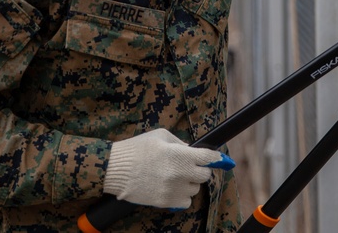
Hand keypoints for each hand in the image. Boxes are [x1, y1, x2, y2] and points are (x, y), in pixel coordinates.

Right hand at [104, 129, 234, 209]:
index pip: (209, 157)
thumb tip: (193, 151)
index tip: (222, 159)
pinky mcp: (166, 202)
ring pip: (195, 189)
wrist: (115, 169)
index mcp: (180, 155)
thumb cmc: (137, 149)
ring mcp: (173, 190)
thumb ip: (181, 143)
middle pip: (205, 176)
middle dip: (200, 170)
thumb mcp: (161, 136)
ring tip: (174, 176)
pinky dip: (182, 196)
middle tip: (190, 166)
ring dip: (190, 183)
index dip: (217, 158)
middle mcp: (180, 174)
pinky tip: (172, 187)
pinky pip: (185, 202)